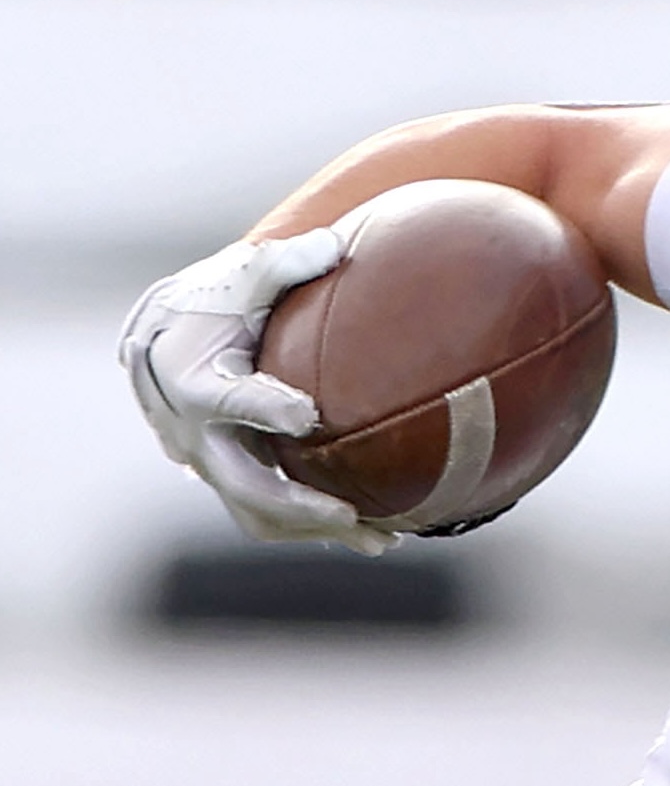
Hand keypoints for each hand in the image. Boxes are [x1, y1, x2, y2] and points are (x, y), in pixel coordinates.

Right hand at [119, 228, 395, 554]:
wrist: (173, 332)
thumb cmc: (219, 297)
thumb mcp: (245, 275)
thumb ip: (285, 262)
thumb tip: (335, 245)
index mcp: (189, 377)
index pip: (228, 399)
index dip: (264, 408)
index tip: (307, 415)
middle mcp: (191, 430)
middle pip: (242, 482)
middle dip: (296, 502)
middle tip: (350, 511)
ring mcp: (206, 461)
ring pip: (255, 513)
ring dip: (314, 530)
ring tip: (380, 540)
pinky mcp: (227, 477)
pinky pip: (266, 514)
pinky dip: (312, 527)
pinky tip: (371, 531)